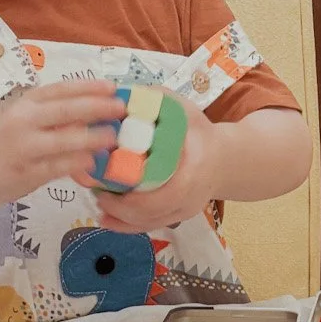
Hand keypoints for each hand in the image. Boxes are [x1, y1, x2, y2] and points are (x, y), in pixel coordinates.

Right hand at [0, 81, 124, 203]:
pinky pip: (57, 167)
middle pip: (66, 110)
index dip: (88, 87)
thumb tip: (96, 111)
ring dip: (92, 137)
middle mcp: (24, 121)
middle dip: (97, 108)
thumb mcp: (24, 119)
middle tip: (121, 109)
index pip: (60, 90)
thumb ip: (53, 114)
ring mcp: (25, 147)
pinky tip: (93, 162)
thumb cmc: (4, 141)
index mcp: (26, 103)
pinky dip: (77, 163)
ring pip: (64, 140)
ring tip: (113, 137)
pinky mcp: (26, 173)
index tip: (112, 87)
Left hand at [89, 97, 222, 233]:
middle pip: (150, 212)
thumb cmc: (199, 132)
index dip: (134, 193)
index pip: (164, 191)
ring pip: (148, 223)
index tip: (109, 180)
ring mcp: (184, 211)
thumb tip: (117, 94)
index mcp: (194, 169)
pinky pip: (150, 226)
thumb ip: (153, 99)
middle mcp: (191, 196)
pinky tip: (106, 218)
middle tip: (96, 189)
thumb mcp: (181, 109)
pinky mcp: (176, 217)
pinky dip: (126, 226)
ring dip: (119, 216)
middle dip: (118, 206)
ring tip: (97, 200)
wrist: (224, 159)